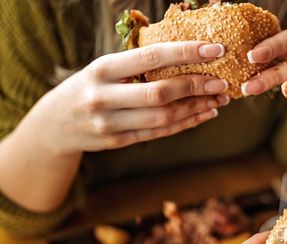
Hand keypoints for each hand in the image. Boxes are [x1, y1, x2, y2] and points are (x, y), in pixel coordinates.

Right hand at [16, 41, 228, 154]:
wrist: (53, 126)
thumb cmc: (86, 88)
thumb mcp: (102, 69)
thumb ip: (135, 65)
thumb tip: (183, 57)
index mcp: (101, 69)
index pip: (150, 57)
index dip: (185, 53)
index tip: (214, 50)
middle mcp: (104, 97)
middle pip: (160, 93)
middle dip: (197, 86)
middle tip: (222, 81)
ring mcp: (110, 124)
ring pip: (163, 117)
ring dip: (196, 107)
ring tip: (220, 99)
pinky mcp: (118, 142)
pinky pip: (158, 133)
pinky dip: (184, 123)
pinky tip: (203, 114)